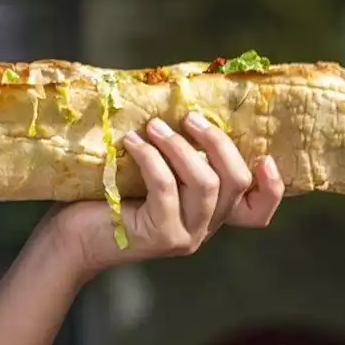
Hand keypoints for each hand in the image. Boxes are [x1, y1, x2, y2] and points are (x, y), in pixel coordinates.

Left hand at [36, 112, 283, 278]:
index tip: (264, 155)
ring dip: (181, 147)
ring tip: (154, 127)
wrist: (72, 238)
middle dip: (218, 143)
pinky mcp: (161, 235)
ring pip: (206, 183)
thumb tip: (186, 107)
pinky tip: (131, 143)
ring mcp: (186, 236)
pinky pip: (166, 187)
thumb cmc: (108, 199)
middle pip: (237, 182)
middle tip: (190, 118)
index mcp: (209, 214)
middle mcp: (205, 229)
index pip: (258, 212)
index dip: (273, 187)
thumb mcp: (151, 177)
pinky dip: (151, 158)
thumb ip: (176, 160)